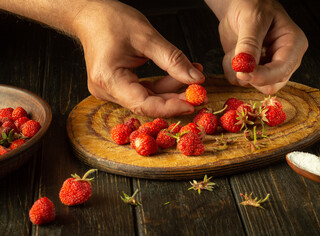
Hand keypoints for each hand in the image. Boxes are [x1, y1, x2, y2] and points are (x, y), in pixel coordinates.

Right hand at [73, 1, 204, 116]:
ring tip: (193, 77)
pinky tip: (178, 75)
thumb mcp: (147, 37)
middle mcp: (106, 90)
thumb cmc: (111, 20)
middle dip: (175, 98)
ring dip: (171, 89)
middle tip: (199, 93)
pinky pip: (143, 90)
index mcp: (108, 79)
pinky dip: (161, 84)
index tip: (192, 104)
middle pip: (146, 103)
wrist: (90, 14)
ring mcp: (110, 90)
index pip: (143, 104)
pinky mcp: (116, 86)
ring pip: (147, 98)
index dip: (169, 107)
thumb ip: (173, 60)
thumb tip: (196, 79)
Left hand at [207, 0, 307, 93]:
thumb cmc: (252, 5)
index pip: (281, 71)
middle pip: (270, 85)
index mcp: (293, 45)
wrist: (239, 5)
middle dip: (250, 76)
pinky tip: (232, 54)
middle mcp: (284, 60)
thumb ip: (249, 44)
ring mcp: (268, 67)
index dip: (261, 76)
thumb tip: (245, 67)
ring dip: (238, 71)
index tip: (242, 73)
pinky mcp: (253, 71)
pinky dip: (231, 71)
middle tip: (236, 60)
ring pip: (253, 85)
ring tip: (235, 49)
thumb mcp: (252, 19)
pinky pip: (240, 82)